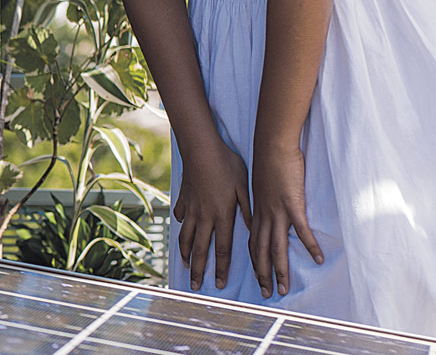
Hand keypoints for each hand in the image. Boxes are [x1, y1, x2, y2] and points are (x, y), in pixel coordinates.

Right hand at [173, 141, 251, 291]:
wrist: (201, 148)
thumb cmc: (227, 164)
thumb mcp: (244, 186)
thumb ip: (248, 210)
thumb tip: (254, 230)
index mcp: (222, 216)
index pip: (222, 249)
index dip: (221, 268)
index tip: (219, 284)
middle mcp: (205, 217)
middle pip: (199, 249)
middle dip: (198, 270)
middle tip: (195, 286)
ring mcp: (191, 208)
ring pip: (185, 237)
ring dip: (185, 254)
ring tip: (185, 265)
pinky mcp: (183, 198)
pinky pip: (180, 217)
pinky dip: (180, 226)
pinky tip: (182, 230)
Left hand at [249, 142, 323, 297]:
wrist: (272, 144)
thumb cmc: (268, 162)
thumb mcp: (260, 185)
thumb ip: (263, 202)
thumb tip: (266, 212)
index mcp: (256, 211)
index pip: (253, 242)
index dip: (254, 261)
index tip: (257, 277)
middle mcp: (264, 215)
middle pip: (261, 251)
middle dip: (263, 274)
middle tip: (267, 294)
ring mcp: (277, 211)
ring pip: (276, 247)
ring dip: (280, 270)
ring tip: (284, 288)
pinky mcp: (292, 204)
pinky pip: (301, 231)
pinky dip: (309, 246)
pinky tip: (318, 259)